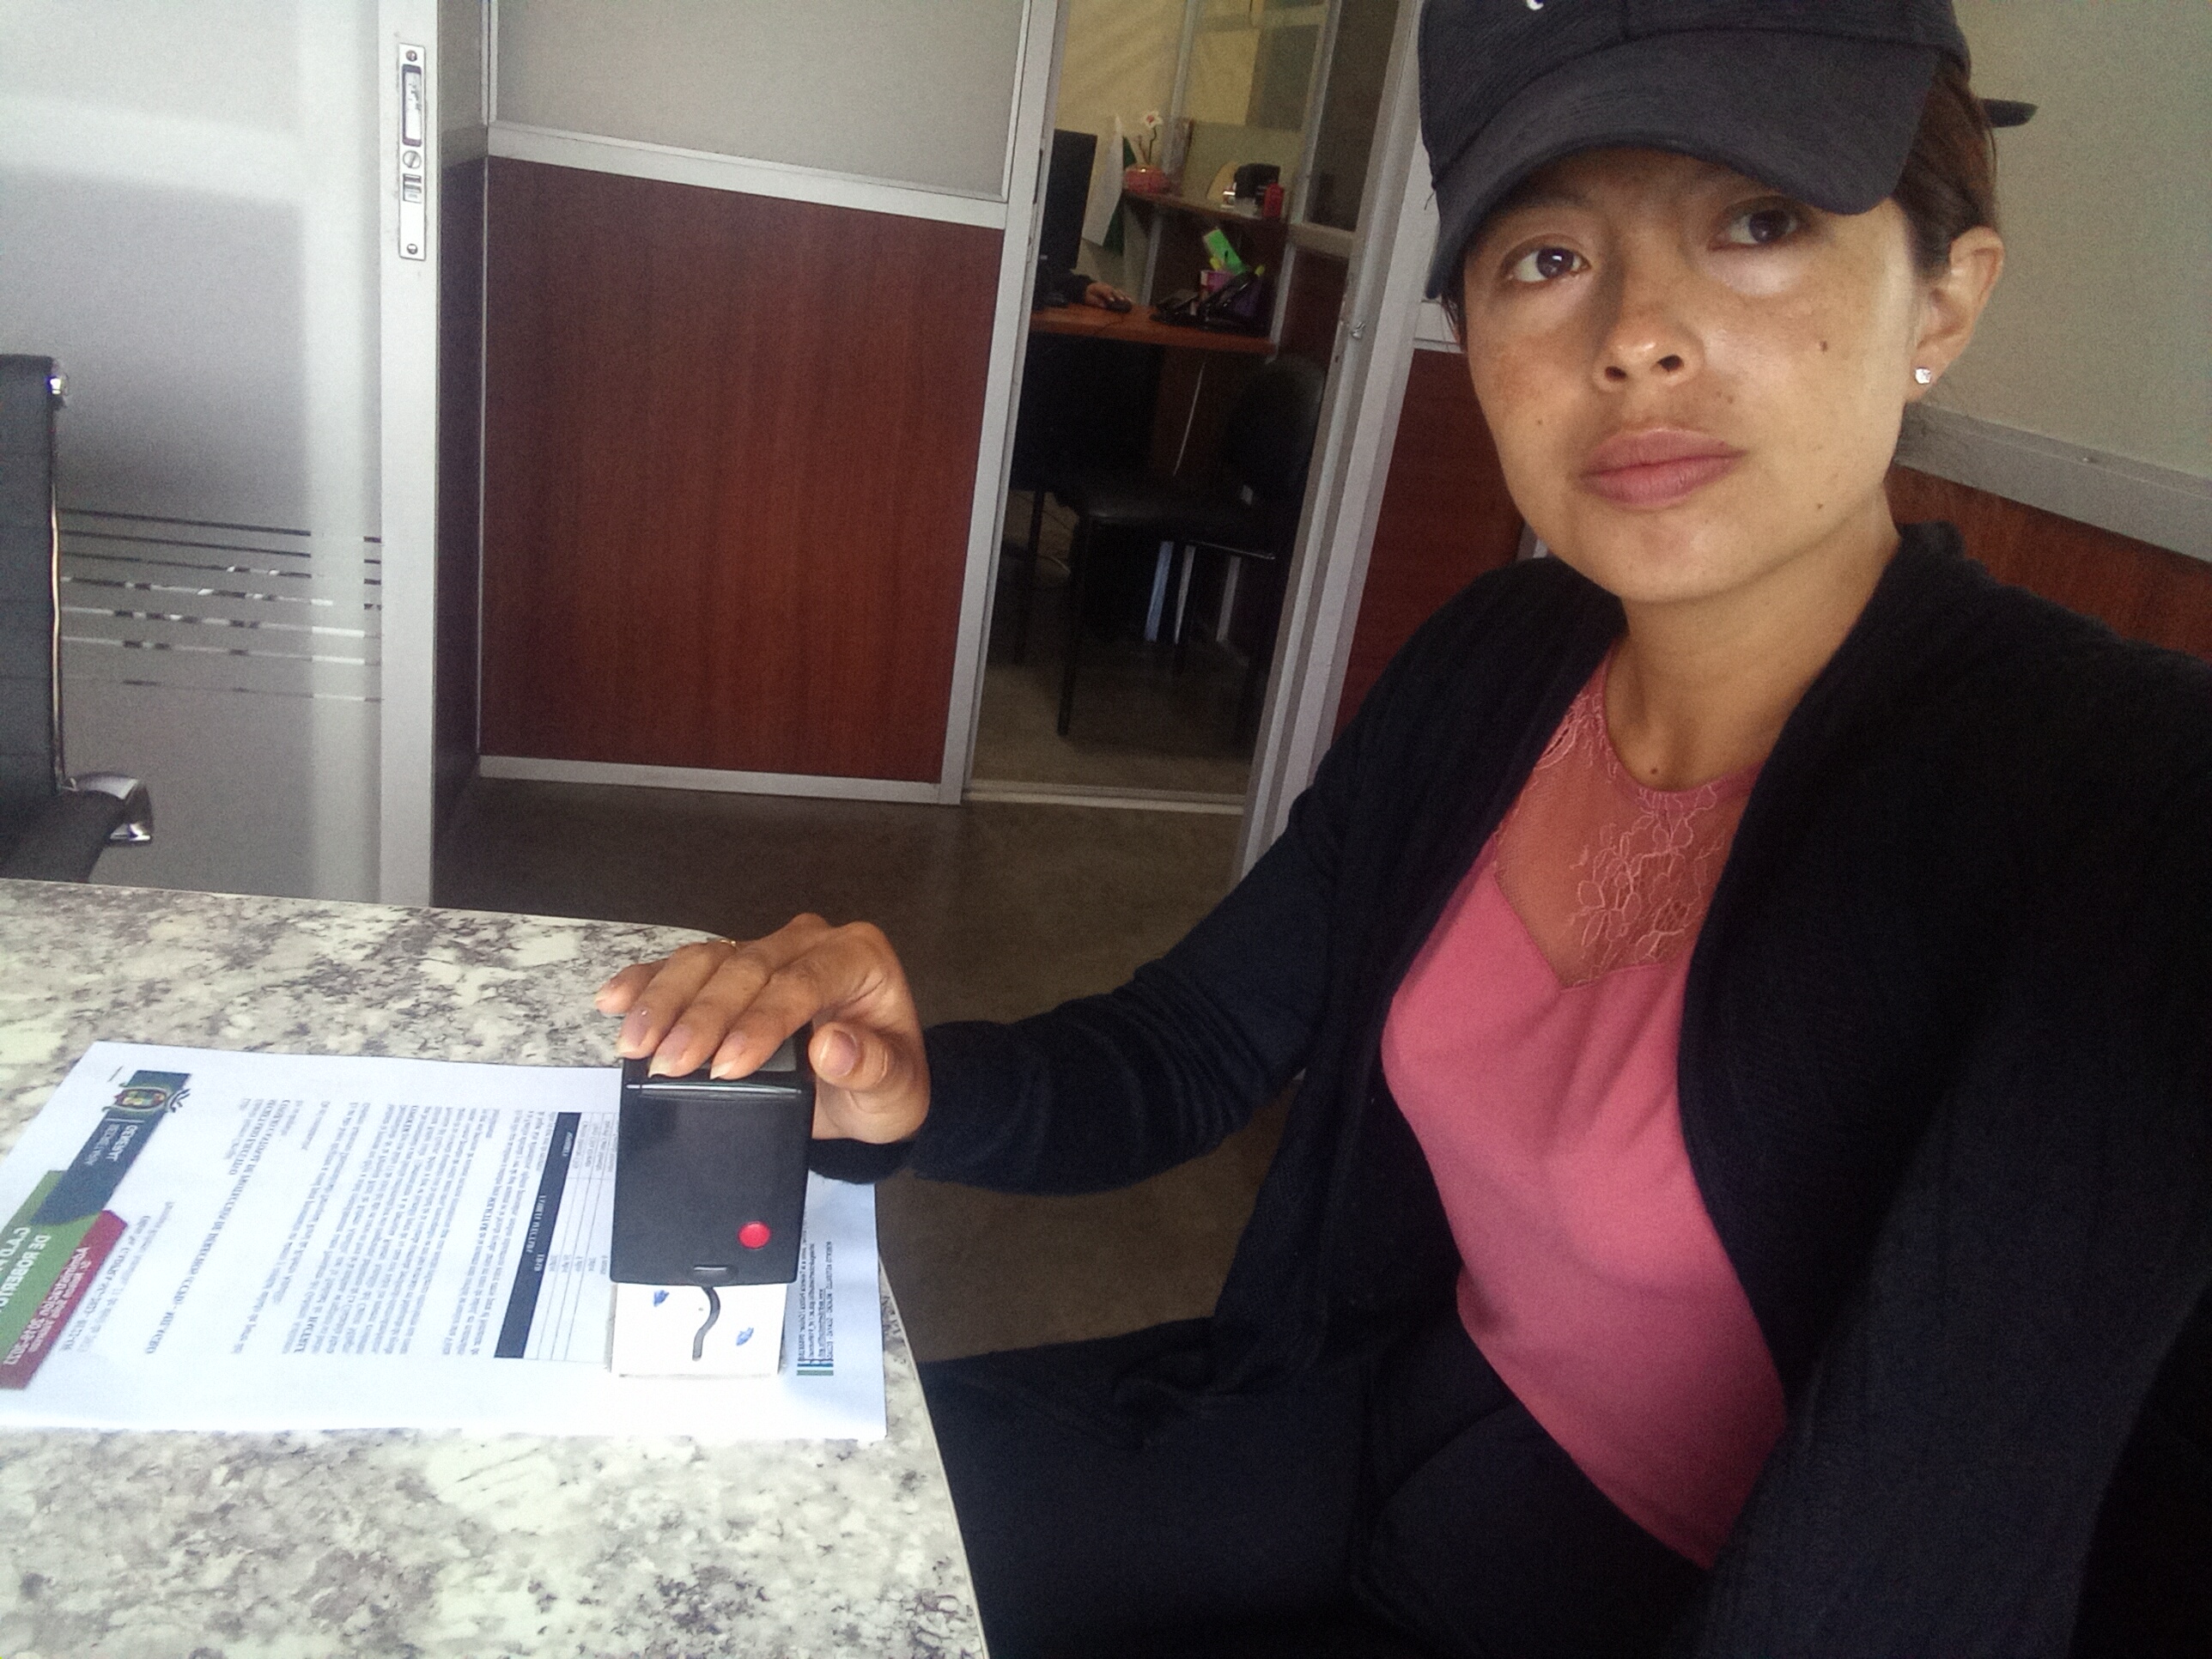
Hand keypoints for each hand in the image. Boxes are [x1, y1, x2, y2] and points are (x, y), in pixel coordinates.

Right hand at [594, 915, 928, 1143]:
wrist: (870, 1090)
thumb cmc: (886, 1085)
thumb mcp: (897, 1091)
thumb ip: (872, 1068)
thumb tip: (832, 1045)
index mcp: (859, 958)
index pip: (803, 981)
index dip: (761, 1020)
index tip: (728, 1064)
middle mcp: (810, 943)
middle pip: (747, 966)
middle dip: (703, 1015)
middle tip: (669, 1063)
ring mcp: (767, 951)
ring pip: (709, 959)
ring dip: (666, 999)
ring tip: (636, 1044)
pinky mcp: (732, 970)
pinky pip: (685, 966)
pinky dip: (648, 982)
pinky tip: (615, 1001)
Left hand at [1083, 281, 1131, 310]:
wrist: (1089, 288)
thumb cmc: (1088, 295)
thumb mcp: (1089, 298)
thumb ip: (1095, 301)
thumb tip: (1103, 305)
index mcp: (1098, 288)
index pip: (1104, 291)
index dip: (1108, 295)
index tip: (1112, 300)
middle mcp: (1106, 287)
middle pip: (1113, 290)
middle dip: (1118, 295)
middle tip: (1122, 300)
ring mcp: (1111, 288)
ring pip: (1118, 291)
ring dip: (1124, 296)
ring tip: (1129, 301)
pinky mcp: (1114, 291)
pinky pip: (1121, 293)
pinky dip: (1126, 296)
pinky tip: (1130, 301)